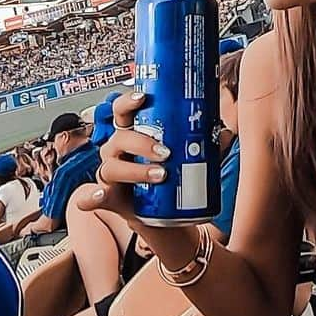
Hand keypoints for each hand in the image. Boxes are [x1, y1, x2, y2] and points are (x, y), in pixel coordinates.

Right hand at [75, 92, 199, 265]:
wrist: (169, 219)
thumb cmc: (174, 179)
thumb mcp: (191, 159)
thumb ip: (206, 145)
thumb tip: (223, 132)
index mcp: (133, 134)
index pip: (123, 111)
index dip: (128, 101)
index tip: (143, 97)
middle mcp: (117, 150)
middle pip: (120, 137)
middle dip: (142, 142)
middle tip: (166, 151)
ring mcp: (111, 174)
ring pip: (112, 167)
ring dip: (135, 170)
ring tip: (160, 175)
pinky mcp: (109, 199)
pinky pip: (92, 198)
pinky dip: (91, 196)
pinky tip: (100, 194)